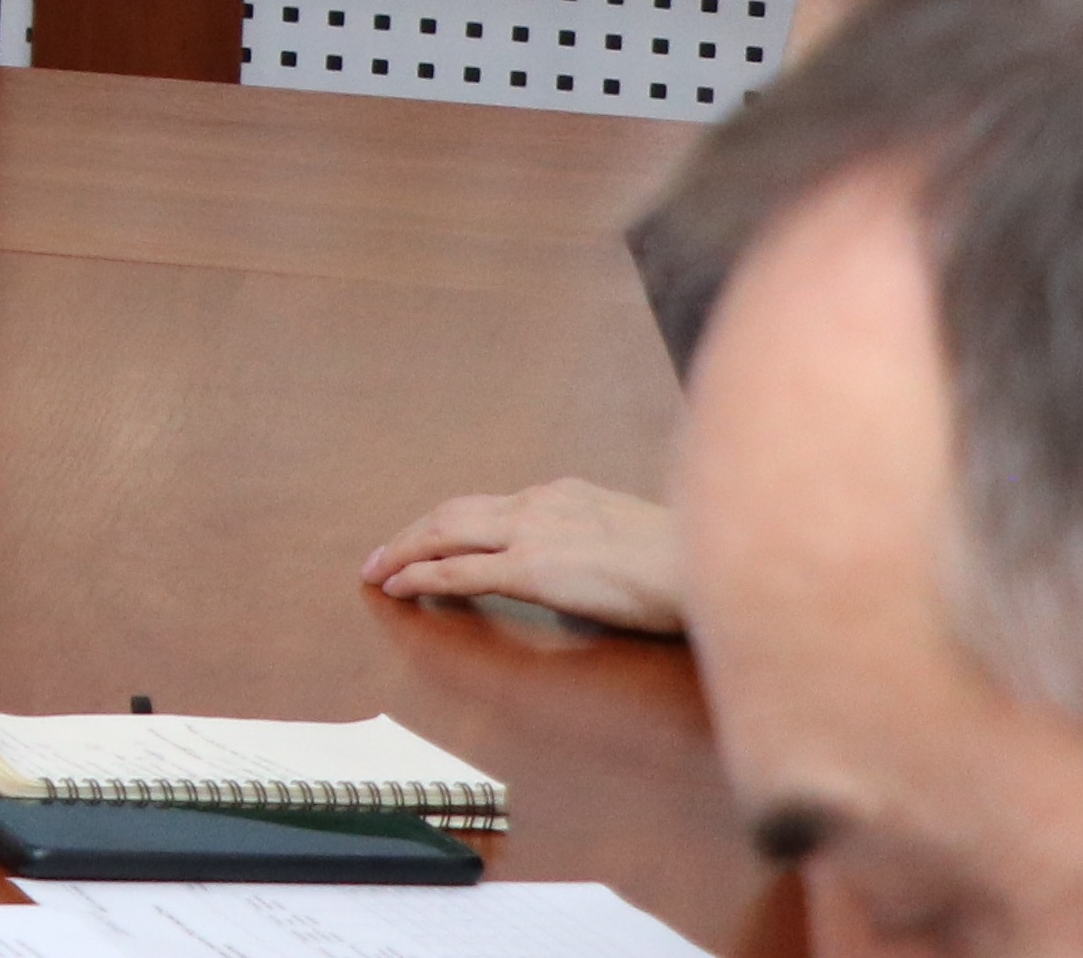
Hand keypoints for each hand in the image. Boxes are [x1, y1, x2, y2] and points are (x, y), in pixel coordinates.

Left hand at [360, 477, 685, 635]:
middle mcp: (539, 503)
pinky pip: (461, 570)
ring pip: (445, 533)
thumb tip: (577, 579)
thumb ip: (594, 550)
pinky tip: (400, 587)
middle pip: (454, 511)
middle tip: (379, 554)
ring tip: (376, 570)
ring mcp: (533, 533)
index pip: (491, 506)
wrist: (706, 566)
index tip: (428, 537)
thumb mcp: (629, 541)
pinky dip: (423, 576)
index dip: (450, 522)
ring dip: (404, 550)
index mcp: (564, 494)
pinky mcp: (533, 569)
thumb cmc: (685, 564)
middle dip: (411, 532)